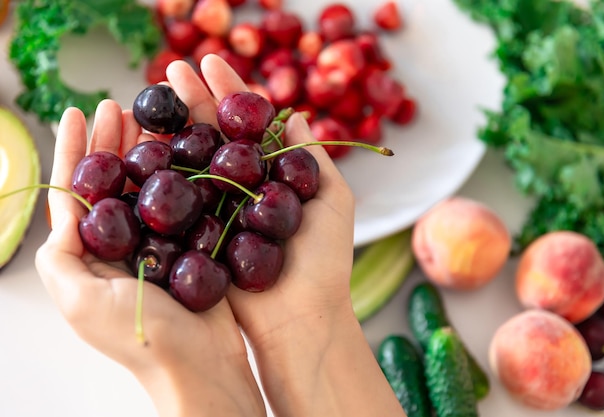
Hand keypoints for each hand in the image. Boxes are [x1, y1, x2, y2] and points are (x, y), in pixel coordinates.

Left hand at [35, 60, 265, 416]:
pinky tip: (187, 149)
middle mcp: (121, 244)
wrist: (199, 366)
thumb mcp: (81, 301)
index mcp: (89, 254)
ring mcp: (158, 243)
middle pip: (113, 180)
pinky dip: (183, 172)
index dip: (74, 150)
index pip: (76, 192)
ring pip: (149, 184)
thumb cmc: (139, 339)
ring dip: (148, 149)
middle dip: (112, 141)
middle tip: (119, 105)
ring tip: (150, 116)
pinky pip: (183, 200)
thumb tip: (61, 214)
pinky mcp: (191, 245)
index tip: (78, 112)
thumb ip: (60, 257)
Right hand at [165, 55, 404, 416]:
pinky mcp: (193, 239)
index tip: (212, 63)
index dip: (231, 94)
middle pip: (213, 137)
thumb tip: (296, 112)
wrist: (299, 320)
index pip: (247, 127)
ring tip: (151, 96)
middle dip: (193, 101)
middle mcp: (239, 190)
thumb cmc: (324, 263)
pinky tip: (144, 142)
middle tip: (171, 69)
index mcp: (271, 177)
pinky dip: (160, 172)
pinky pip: (174, 201)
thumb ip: (315, 158)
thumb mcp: (334, 202)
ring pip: (189, 163)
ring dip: (171, 128)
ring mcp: (214, 213)